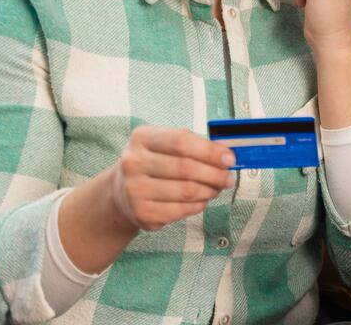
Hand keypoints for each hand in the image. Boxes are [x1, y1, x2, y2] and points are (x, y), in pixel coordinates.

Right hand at [108, 126, 234, 231]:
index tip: (229, 158)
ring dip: (209, 190)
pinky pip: (181, 210)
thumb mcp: (164, 145)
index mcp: (141, 138)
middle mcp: (133, 162)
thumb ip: (194, 145)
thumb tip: (226, 155)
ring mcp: (135, 190)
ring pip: (186, 191)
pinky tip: (202, 200)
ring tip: (216, 188)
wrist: (120, 191)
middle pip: (186, 168)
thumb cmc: (152, 163)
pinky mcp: (141, 213)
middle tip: (228, 178)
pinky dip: (198, 205)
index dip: (210, 150)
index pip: (181, 141)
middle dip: (215, 174)